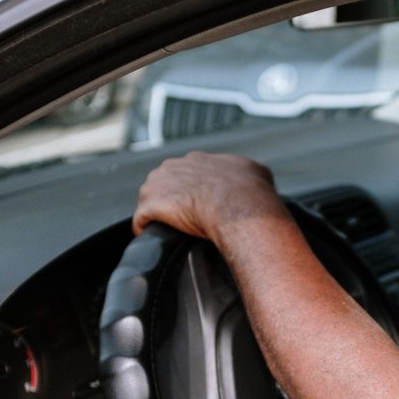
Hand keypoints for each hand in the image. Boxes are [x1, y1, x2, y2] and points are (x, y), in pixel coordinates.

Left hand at [134, 152, 283, 238]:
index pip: (185, 173)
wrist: (238, 205)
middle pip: (164, 185)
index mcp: (197, 160)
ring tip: (167, 229)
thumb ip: (249, 172)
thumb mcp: (256, 172)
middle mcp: (174, 167)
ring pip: (151, 200)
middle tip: (184, 219)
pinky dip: (145, 229)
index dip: (190, 190)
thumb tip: (256, 179)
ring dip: (157, 214)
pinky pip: (141, 220)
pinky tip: (154, 238)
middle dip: (171, 200)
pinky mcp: (151, 206)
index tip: (198, 204)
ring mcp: (159, 185)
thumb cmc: (249, 191)